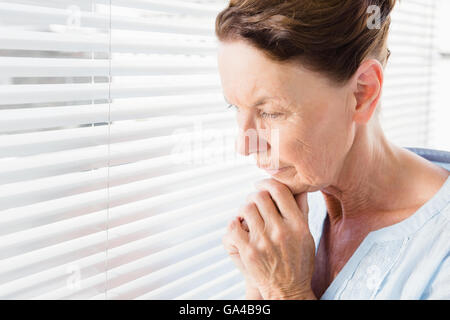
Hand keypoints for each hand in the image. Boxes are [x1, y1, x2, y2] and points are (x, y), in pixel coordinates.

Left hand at [228, 178, 316, 299]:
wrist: (288, 291)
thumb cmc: (298, 262)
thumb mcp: (307, 235)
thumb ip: (301, 209)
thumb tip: (298, 186)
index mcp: (297, 224)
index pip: (279, 190)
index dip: (267, 183)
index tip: (261, 185)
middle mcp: (281, 230)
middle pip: (260, 196)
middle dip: (253, 196)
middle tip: (252, 201)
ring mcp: (264, 241)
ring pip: (245, 209)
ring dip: (243, 209)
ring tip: (246, 216)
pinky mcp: (249, 251)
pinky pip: (233, 226)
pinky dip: (234, 224)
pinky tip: (239, 228)